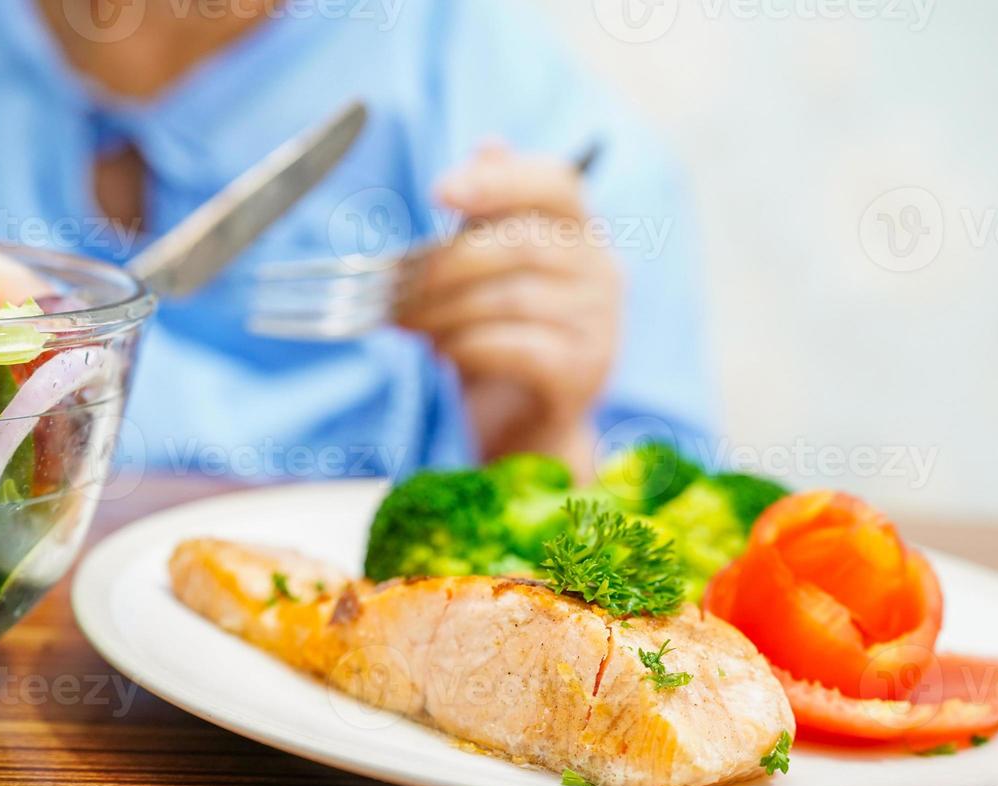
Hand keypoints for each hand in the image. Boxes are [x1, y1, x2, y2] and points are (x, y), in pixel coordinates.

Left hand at [395, 144, 622, 472]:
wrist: (525, 427)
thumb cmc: (503, 338)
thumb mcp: (490, 270)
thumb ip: (490, 214)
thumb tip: (488, 146)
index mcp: (582, 233)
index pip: (556, 183)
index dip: (498, 181)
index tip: (438, 191)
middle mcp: (603, 273)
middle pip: (521, 244)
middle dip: (445, 263)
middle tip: (394, 284)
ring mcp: (601, 326)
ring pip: (513, 298)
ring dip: (445, 309)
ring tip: (407, 321)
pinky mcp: (585, 374)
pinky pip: (519, 347)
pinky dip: (469, 346)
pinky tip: (443, 352)